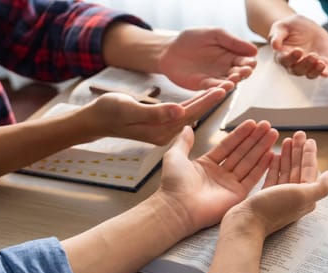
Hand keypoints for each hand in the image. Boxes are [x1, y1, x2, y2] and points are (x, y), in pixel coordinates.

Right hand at [83, 88, 226, 145]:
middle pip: (195, 114)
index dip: (207, 101)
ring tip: (223, 87)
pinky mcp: (163, 124)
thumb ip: (155, 112)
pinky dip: (195, 103)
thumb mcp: (129, 110)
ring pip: (191, 113)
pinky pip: (183, 112)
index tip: (223, 88)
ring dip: (206, 100)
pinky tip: (205, 95)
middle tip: (231, 84)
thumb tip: (179, 112)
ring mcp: (165, 130)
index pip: (190, 114)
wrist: (96, 119)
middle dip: (212, 100)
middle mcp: (166, 133)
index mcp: (161, 131)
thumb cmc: (108, 112)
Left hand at [157, 120, 279, 231]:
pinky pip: (253, 178)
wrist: (178, 207)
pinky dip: (262, 166)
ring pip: (249, 162)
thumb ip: (184, 141)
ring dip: (261, 148)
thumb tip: (187, 126)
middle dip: (255, 138)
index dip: (240, 134)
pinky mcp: (238, 195)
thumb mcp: (175, 156)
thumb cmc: (173, 184)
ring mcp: (230, 185)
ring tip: (273, 133)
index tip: (252, 123)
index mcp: (206, 165)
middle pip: (242, 152)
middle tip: (267, 125)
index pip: (228, 145)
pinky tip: (271, 153)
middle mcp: (220, 174)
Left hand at [159, 28, 258, 90]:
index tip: (251, 63)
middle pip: (239, 73)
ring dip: (232, 82)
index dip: (249, 63)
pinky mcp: (203, 85)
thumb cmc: (192, 39)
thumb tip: (254, 50)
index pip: (245, 61)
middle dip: (243, 73)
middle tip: (244, 72)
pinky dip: (219, 89)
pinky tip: (223, 87)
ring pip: (228, 82)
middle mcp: (226, 68)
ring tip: (233, 80)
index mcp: (231, 55)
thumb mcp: (215, 34)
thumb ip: (233, 42)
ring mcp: (215, 78)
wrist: (169, 49)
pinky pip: (213, 88)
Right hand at [224, 131, 327, 236]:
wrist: (246, 223)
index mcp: (305, 197)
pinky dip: (275, 166)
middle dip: (299, 152)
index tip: (309, 140)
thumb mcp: (301, 195)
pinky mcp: (266, 197)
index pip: (310, 171)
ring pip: (286, 172)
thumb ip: (320, 186)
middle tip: (298, 135)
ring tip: (286, 141)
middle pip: (299, 169)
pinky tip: (274, 156)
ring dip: (288, 156)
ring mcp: (280, 197)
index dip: (309, 154)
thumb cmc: (272, 208)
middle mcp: (294, 197)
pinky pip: (273, 178)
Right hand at [269, 14, 327, 78]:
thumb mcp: (281, 27)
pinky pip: (322, 72)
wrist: (306, 26)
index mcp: (282, 56)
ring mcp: (308, 67)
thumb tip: (274, 46)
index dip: (291, 58)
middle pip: (298, 70)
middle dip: (305, 64)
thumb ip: (277, 36)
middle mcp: (294, 65)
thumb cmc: (290, 27)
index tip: (298, 51)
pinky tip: (326, 71)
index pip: (285, 61)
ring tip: (320, 62)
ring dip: (315, 70)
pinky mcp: (321, 65)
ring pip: (310, 74)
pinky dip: (324, 73)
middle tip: (312, 55)